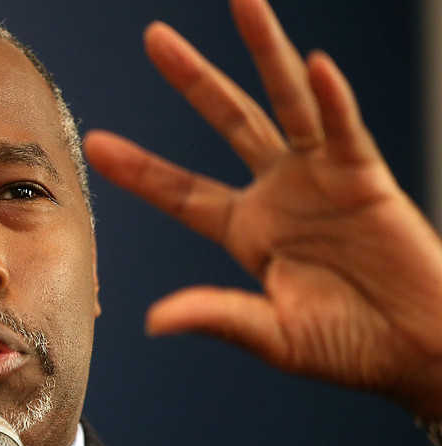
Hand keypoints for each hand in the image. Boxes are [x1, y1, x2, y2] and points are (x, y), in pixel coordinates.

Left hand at [84, 0, 441, 416]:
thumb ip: (216, 316)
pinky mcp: (365, 177)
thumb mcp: (271, 334)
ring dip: (265, 51)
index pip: (179, 190)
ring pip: (285, 102)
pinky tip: (315, 67)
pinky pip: (345, 130)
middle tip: (156, 38)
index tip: (97, 141)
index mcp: (245, 230)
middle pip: (227, 120)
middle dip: (191, 79)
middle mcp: (277, 192)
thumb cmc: (350, 345)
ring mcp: (320, 177)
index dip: (139, 168)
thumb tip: (153, 320)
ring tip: (243, 4)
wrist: (418, 350)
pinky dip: (333, 100)